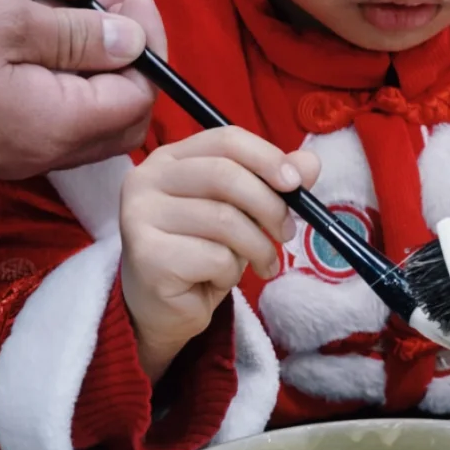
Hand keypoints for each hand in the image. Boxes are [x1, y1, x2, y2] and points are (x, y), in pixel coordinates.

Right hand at [0, 0, 156, 176]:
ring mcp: (14, 155)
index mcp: (55, 127)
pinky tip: (35, 37)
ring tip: (68, 17)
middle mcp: (41, 155)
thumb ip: (83, 36)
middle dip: (127, 66)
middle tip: (111, 14)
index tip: (130, 4)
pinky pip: (47, 119)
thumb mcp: (12, 17)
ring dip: (89, 70)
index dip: (147, 49)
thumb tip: (136, 42)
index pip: (139, 100)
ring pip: (85, 118)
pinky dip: (55, 80)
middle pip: (120, 118)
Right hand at [120, 128, 320, 380]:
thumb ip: (271, 184)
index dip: (268, 158)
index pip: (226, 140)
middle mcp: (146, 179)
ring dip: (257, 247)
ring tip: (262, 263)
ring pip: (224, 220)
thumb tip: (310, 162)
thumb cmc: (200, 254)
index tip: (296, 184)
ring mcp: (140, 216)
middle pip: (225, 176)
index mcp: (170, 158)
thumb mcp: (241, 213)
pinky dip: (230, 272)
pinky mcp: (147, 255)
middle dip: (270, 206)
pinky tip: (219, 280)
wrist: (162, 310)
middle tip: (286, 233)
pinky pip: (214, 257)